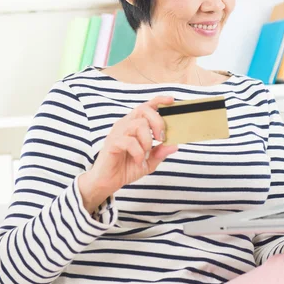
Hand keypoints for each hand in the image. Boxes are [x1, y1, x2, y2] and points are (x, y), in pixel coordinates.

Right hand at [78, 95, 177, 212]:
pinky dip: (138, 153)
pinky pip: (130, 141)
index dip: (159, 101)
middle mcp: (125, 124)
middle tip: (161, 139)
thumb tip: (175, 145)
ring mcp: (118, 132)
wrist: (108, 182)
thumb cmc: (126, 168)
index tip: (172, 101)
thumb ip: (160, 153)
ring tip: (146, 154)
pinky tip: (138, 161)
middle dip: (158, 123)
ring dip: (147, 141)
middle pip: (144, 110)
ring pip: (139, 124)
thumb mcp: (149, 162)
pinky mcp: (112, 142)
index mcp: (134, 125)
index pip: (146, 106)